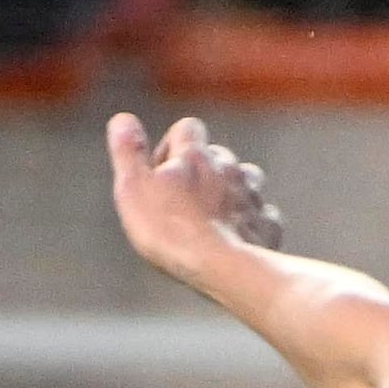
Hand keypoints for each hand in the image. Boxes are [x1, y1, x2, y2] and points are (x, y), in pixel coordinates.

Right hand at [104, 111, 282, 286]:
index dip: (173, 145)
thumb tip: (122, 119)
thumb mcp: (134, 188)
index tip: (161, 172)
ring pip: (247, 179)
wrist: (221, 267)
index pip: (187, 128)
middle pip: (218, 155)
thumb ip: (128, 152)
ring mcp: (251, 196)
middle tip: (185, 200)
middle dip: (203, 170)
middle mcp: (229, 168)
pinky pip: (263, 214)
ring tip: (214, 215)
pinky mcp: (266, 225)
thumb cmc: (171, 230)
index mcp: (195, 156)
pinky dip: (251, 220)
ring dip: (231, 190)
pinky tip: (238, 236)